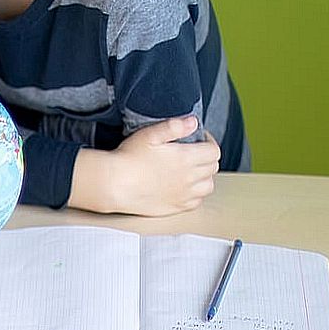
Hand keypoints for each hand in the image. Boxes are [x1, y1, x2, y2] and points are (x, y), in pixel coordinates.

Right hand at [92, 115, 219, 215]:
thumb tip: (193, 122)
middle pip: (213, 168)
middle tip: (194, 152)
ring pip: (208, 186)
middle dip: (207, 157)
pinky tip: (184, 187)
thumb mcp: (150, 134)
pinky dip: (196, 193)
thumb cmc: (128, 158)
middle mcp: (189, 178)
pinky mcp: (175, 206)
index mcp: (185, 158)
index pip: (214, 151)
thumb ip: (174, 126)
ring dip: (204, 176)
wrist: (115, 183)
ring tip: (192, 170)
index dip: (209, 142)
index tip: (200, 138)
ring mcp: (183, 195)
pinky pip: (196, 201)